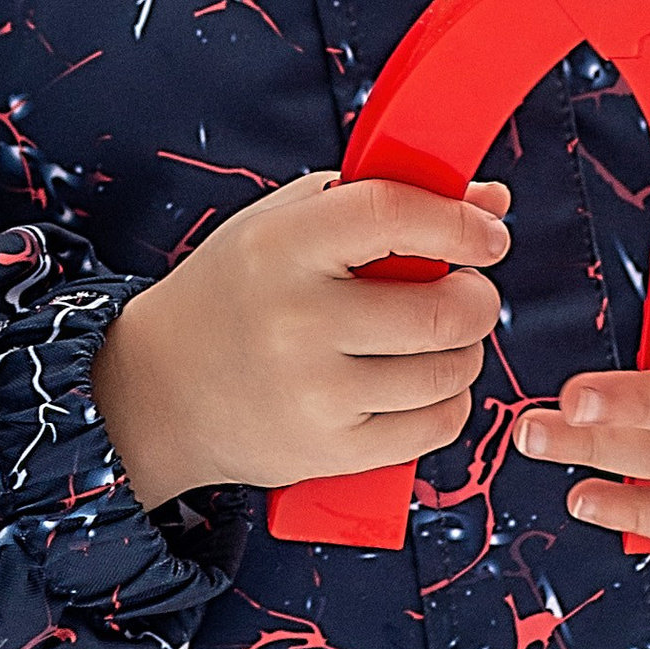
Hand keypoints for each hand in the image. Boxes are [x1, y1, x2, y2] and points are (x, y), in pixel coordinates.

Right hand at [93, 172, 511, 510]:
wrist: (158, 390)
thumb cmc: (236, 293)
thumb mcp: (284, 224)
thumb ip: (381, 198)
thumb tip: (492, 198)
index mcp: (281, 246)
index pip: (393, 215)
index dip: (459, 222)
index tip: (487, 235)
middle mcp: (296, 320)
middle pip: (443, 310)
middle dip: (478, 298)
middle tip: (469, 293)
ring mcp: (313, 393)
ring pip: (448, 371)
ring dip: (466, 352)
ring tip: (441, 339)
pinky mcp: (328, 451)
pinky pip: (434, 426)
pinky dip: (449, 402)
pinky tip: (426, 384)